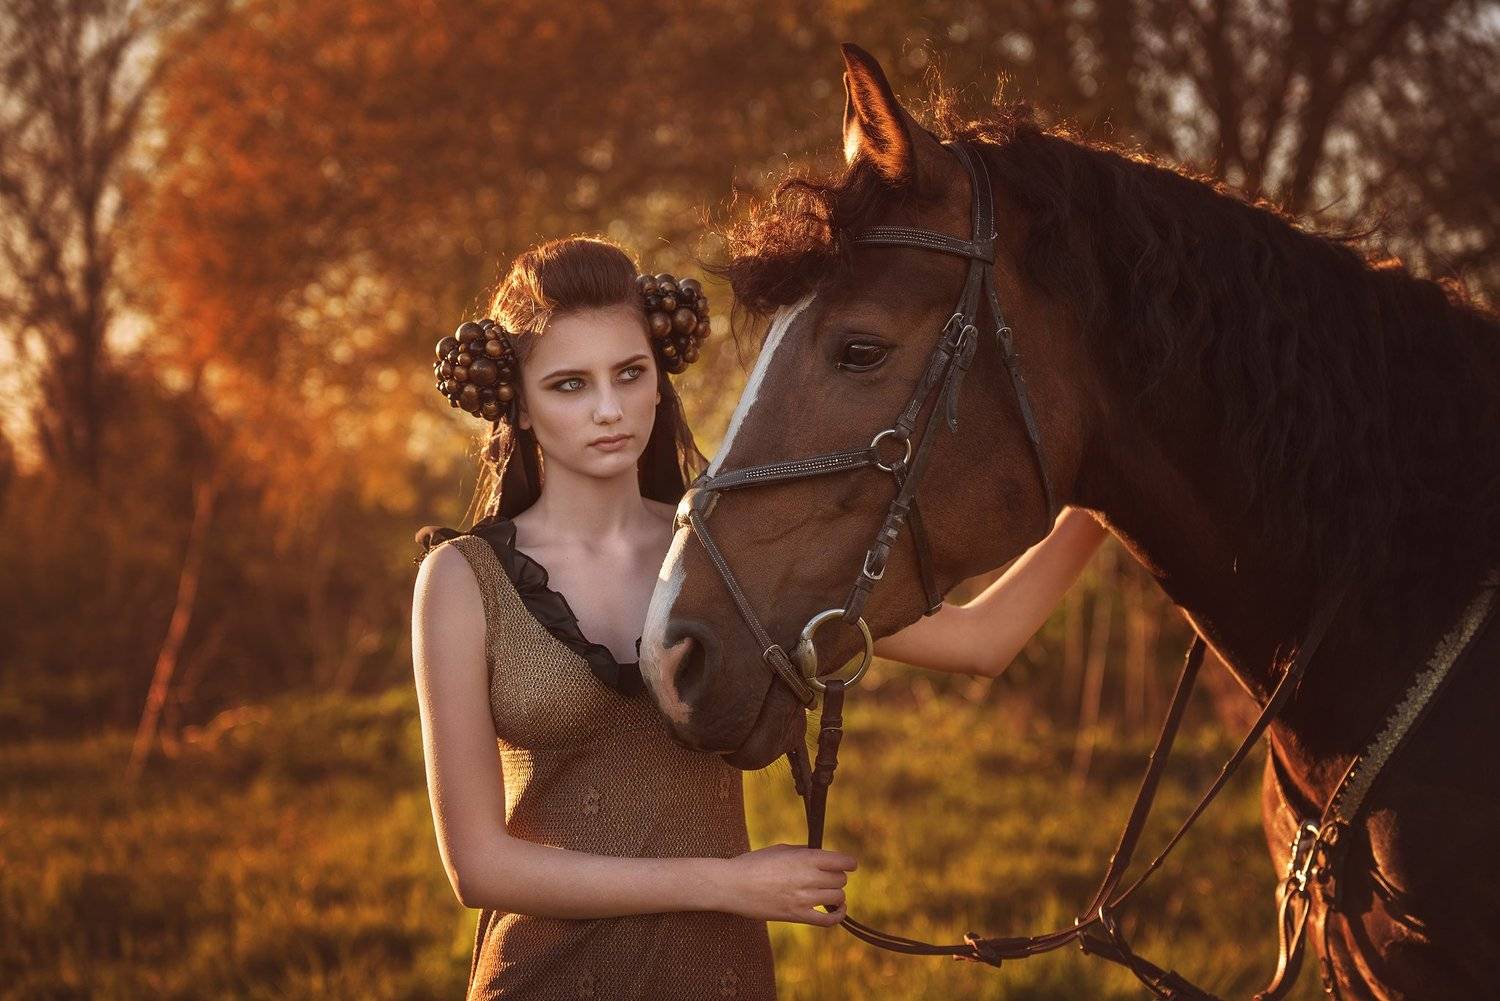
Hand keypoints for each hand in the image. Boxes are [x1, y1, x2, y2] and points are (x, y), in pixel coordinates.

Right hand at [718, 843, 856, 925]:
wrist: (733, 885)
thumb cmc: (753, 863)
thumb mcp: (780, 849)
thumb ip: (804, 852)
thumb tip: (821, 857)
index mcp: (806, 858)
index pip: (843, 862)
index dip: (848, 863)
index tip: (847, 864)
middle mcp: (809, 877)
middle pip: (841, 880)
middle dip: (836, 878)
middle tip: (825, 877)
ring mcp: (804, 898)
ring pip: (837, 897)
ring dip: (834, 894)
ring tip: (825, 892)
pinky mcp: (797, 916)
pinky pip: (829, 920)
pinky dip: (838, 915)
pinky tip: (837, 909)